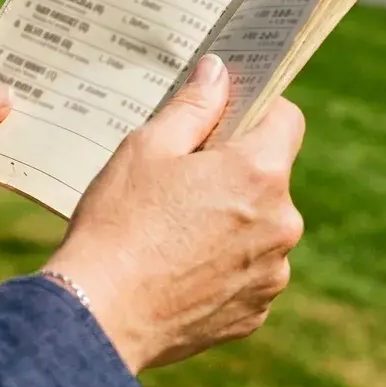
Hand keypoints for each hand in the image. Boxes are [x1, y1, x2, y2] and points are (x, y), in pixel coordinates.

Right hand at [44, 54, 304, 372]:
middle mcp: (282, 223)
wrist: (99, 314)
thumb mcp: (148, 147)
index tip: (223, 119)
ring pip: (259, 226)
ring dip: (230, 220)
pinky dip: (222, 265)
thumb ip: (194, 105)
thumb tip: (220, 72)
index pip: (286, 119)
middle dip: (234, 171)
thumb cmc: (119, 223)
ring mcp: (272, 273)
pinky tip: (177, 267)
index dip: (255, 111)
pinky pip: (247, 271)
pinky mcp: (255, 311)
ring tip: (171, 231)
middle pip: (270, 176)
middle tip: (178, 180)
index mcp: (260, 172)